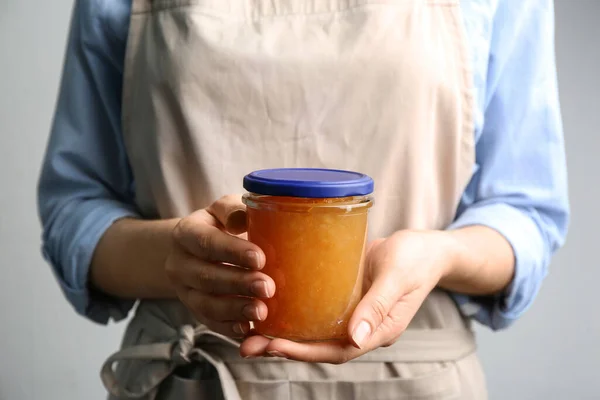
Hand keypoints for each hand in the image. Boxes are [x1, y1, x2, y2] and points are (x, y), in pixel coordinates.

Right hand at [165, 195, 275, 337]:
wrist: (204, 247)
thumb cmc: (224, 224)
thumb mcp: (226, 209)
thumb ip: (233, 210)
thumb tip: (243, 219)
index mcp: (186, 233)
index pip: (206, 242)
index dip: (232, 252)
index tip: (260, 258)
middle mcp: (179, 263)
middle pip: (206, 277)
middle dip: (239, 284)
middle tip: (268, 287)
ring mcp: (184, 291)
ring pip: (206, 304)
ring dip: (235, 310)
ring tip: (262, 311)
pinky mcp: (194, 311)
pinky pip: (210, 323)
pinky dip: (229, 328)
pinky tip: (249, 328)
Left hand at [240, 230, 452, 361]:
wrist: (426, 246)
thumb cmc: (416, 258)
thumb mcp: (397, 277)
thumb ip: (378, 306)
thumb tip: (356, 339)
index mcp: (378, 331)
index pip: (337, 351)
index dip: (304, 352)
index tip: (273, 346)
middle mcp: (361, 327)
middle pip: (318, 345)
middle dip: (283, 347)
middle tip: (247, 344)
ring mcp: (352, 312)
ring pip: (313, 330)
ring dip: (283, 332)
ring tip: (249, 329)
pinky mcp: (344, 296)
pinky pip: (316, 309)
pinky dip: (294, 312)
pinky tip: (271, 304)